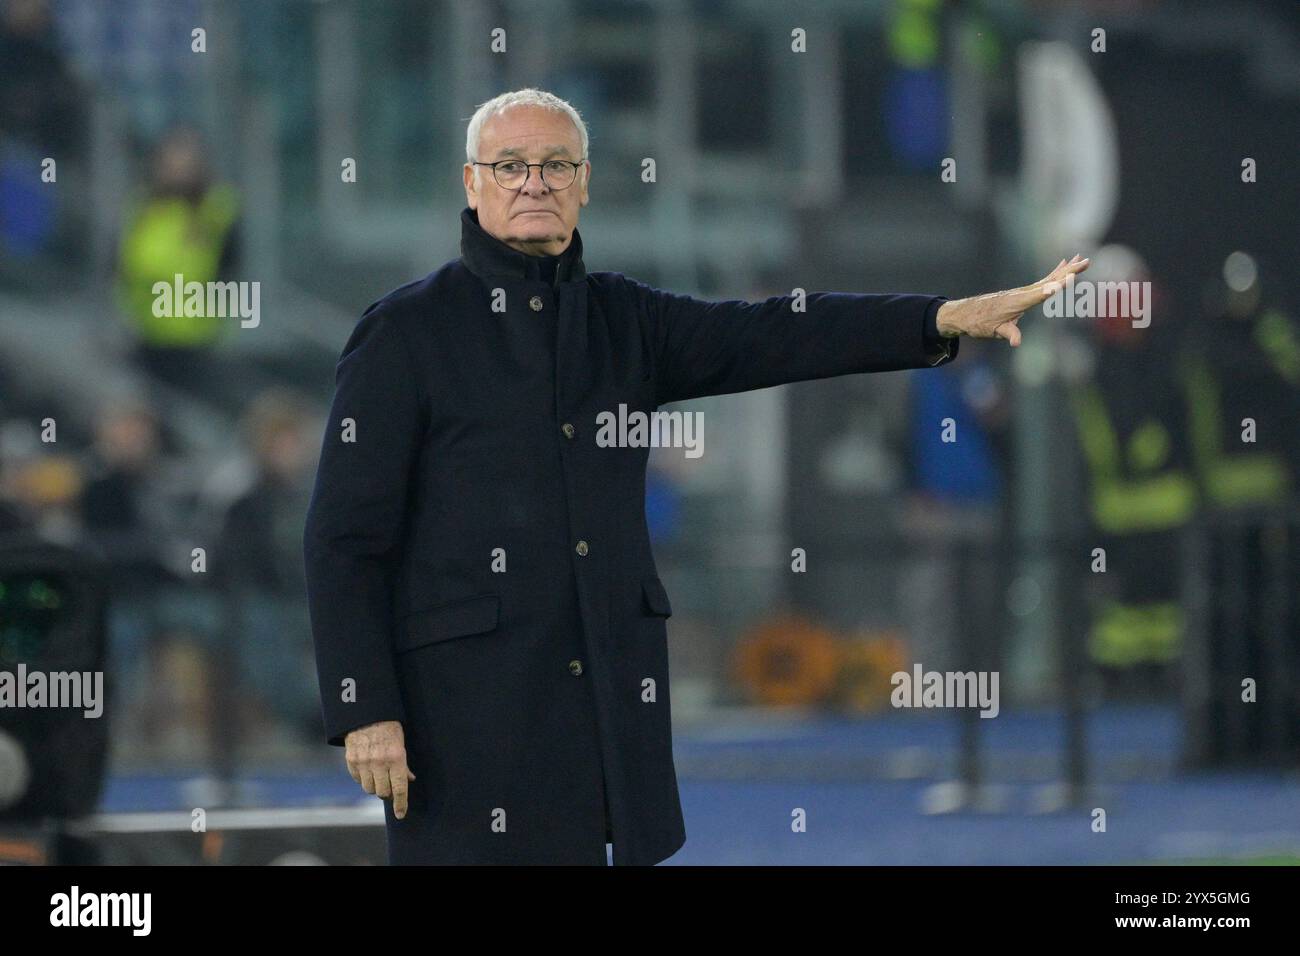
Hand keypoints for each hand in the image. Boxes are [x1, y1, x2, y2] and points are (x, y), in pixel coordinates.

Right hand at [344, 720, 415, 819]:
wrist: (366, 713)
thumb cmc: (389, 727)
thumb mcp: (401, 743)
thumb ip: (404, 764)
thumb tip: (409, 780)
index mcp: (396, 758)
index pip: (399, 788)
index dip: (400, 804)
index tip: (400, 815)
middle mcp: (379, 763)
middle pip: (382, 792)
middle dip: (387, 793)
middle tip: (389, 786)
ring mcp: (364, 762)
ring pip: (369, 789)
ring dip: (375, 786)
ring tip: (378, 777)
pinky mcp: (351, 761)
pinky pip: (358, 779)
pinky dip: (363, 779)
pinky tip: (368, 770)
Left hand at [936, 255, 1090, 346]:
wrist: (965, 314)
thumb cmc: (979, 322)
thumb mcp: (994, 331)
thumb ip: (1008, 334)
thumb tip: (1017, 343)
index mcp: (1018, 301)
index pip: (1041, 293)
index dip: (1055, 287)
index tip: (1069, 279)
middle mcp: (1023, 293)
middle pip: (1050, 280)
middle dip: (1069, 272)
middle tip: (1086, 261)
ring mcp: (1024, 291)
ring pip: (1049, 278)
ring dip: (1067, 268)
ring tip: (1082, 258)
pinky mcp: (1024, 292)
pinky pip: (1044, 280)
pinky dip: (1055, 272)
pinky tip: (1064, 263)